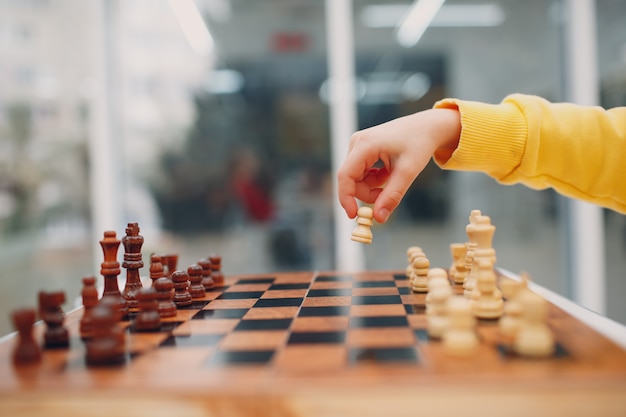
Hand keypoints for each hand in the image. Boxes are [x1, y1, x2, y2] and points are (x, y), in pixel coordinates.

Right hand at [337, 108, 460, 222]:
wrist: (426, 127)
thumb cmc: (419, 144)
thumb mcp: (407, 172)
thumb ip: (392, 195)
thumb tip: (379, 218)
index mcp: (365, 144)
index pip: (345, 175)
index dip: (346, 197)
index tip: (354, 215)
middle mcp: (357, 143)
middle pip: (351, 179)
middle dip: (366, 193)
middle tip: (386, 198)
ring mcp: (358, 146)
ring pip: (356, 179)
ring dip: (372, 187)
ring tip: (392, 178)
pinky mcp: (362, 150)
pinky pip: (361, 174)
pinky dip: (374, 180)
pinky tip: (388, 172)